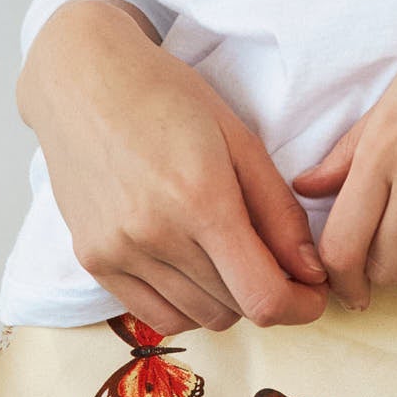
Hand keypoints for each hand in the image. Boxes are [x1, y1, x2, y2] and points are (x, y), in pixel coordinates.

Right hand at [17, 0, 330, 335]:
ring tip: (232, 255)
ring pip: (199, 317)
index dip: (301, 306)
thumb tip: (312, 272)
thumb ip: (279, 212)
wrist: (83, 79)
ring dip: (229, 299)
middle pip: (235, 308)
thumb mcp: (239, 138)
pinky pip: (156, 315)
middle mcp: (155, 235)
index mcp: (201, 199)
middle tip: (277, 261)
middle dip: (270, 293)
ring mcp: (117, 252)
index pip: (263, 297)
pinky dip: (187, 304)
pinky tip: (194, 268)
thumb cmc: (168, 96)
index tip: (313, 291)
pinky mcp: (92, 260)